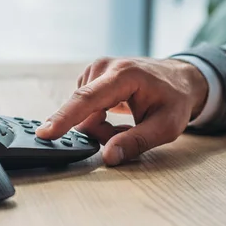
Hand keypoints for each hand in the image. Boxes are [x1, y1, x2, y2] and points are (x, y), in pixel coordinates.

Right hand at [35, 57, 208, 165]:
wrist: (180, 80)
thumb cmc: (174, 101)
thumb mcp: (165, 127)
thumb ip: (135, 143)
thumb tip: (108, 157)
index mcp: (124, 75)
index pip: (87, 99)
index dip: (65, 118)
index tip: (45, 132)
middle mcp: (104, 67)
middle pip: (83, 112)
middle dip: (101, 132)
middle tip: (126, 134)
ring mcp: (96, 70)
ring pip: (83, 114)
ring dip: (100, 127)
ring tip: (125, 124)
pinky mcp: (91, 77)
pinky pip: (84, 109)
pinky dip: (98, 119)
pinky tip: (116, 115)